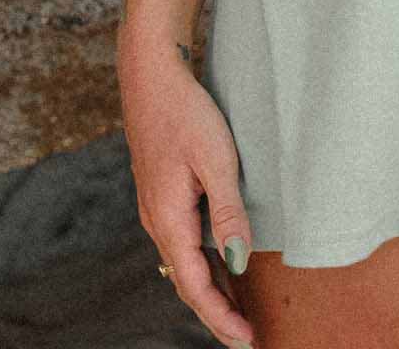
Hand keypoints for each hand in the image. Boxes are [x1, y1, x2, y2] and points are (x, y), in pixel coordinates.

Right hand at [118, 44, 256, 347]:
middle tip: (247, 336)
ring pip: (183, 263)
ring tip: (239, 310)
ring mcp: (156, 208)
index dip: (220, 316)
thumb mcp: (215, 158)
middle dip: (215, 312)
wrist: (152, 76)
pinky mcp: (162, 195)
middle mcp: (157, 221)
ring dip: (209, 289)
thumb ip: (227, 211)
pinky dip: (201, 264)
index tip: (246, 340)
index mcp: (168, 219)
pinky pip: (182, 243)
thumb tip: (238, 262)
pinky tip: (219, 264)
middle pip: (186, 281)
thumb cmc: (186, 112)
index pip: (194, 284)